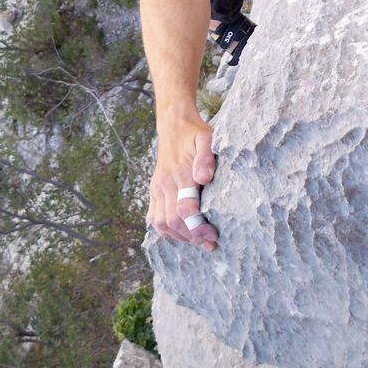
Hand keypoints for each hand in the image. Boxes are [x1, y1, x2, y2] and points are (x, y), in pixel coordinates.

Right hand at [148, 110, 218, 251]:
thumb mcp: (206, 138)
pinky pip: (154, 218)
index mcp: (179, 172)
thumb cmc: (194, 133)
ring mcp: (157, 188)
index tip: (213, 235)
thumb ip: (206, 157)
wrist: (174, 124)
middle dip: (192, 237)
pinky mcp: (154, 190)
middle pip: (173, 221)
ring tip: (198, 240)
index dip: (198, 227)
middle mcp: (165, 183)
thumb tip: (204, 178)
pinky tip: (182, 233)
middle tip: (210, 243)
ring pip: (161, 223)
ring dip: (180, 236)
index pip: (184, 209)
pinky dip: (166, 231)